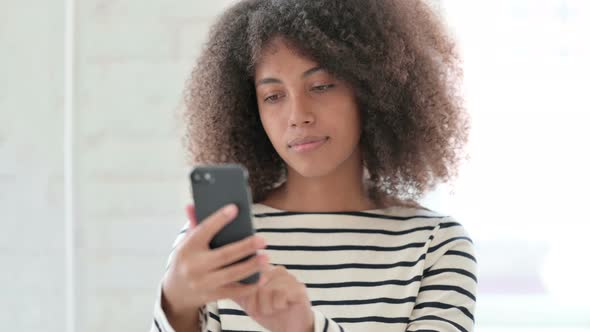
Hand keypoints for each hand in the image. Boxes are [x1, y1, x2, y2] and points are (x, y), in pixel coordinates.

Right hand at [162, 203, 267, 326]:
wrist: (176, 292)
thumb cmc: (186, 260)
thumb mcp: (186, 242)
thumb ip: (194, 225)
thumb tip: (193, 205)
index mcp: (188, 248)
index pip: (204, 230)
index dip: (219, 219)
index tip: (234, 208)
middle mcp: (194, 266)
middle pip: (223, 255)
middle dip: (245, 247)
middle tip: (262, 240)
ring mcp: (203, 283)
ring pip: (231, 274)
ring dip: (251, 266)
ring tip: (265, 257)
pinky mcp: (212, 295)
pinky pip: (234, 292)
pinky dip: (249, 286)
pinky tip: (261, 277)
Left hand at [232, 265, 313, 331]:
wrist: (291, 330)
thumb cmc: (271, 314)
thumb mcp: (249, 303)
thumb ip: (237, 291)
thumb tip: (218, 282)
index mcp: (266, 271)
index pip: (248, 274)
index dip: (247, 293)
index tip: (252, 305)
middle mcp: (278, 270)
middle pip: (254, 284)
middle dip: (255, 303)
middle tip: (263, 310)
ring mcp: (289, 278)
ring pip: (265, 290)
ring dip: (266, 307)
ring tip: (274, 310)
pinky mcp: (299, 288)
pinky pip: (279, 295)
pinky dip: (277, 307)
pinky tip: (283, 308)